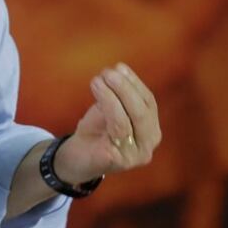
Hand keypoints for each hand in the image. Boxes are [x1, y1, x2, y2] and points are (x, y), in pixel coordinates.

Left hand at [54, 63, 160, 184]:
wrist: (76, 158)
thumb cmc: (96, 131)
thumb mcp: (111, 109)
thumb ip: (120, 95)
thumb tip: (120, 70)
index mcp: (151, 130)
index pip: (149, 103)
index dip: (135, 83)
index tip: (119, 67)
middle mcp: (148, 145)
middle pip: (142, 112)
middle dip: (125, 88)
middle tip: (108, 72)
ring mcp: (134, 156)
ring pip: (127, 121)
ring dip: (111, 95)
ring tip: (97, 80)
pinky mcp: (118, 161)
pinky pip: (114, 130)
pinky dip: (106, 105)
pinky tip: (97, 92)